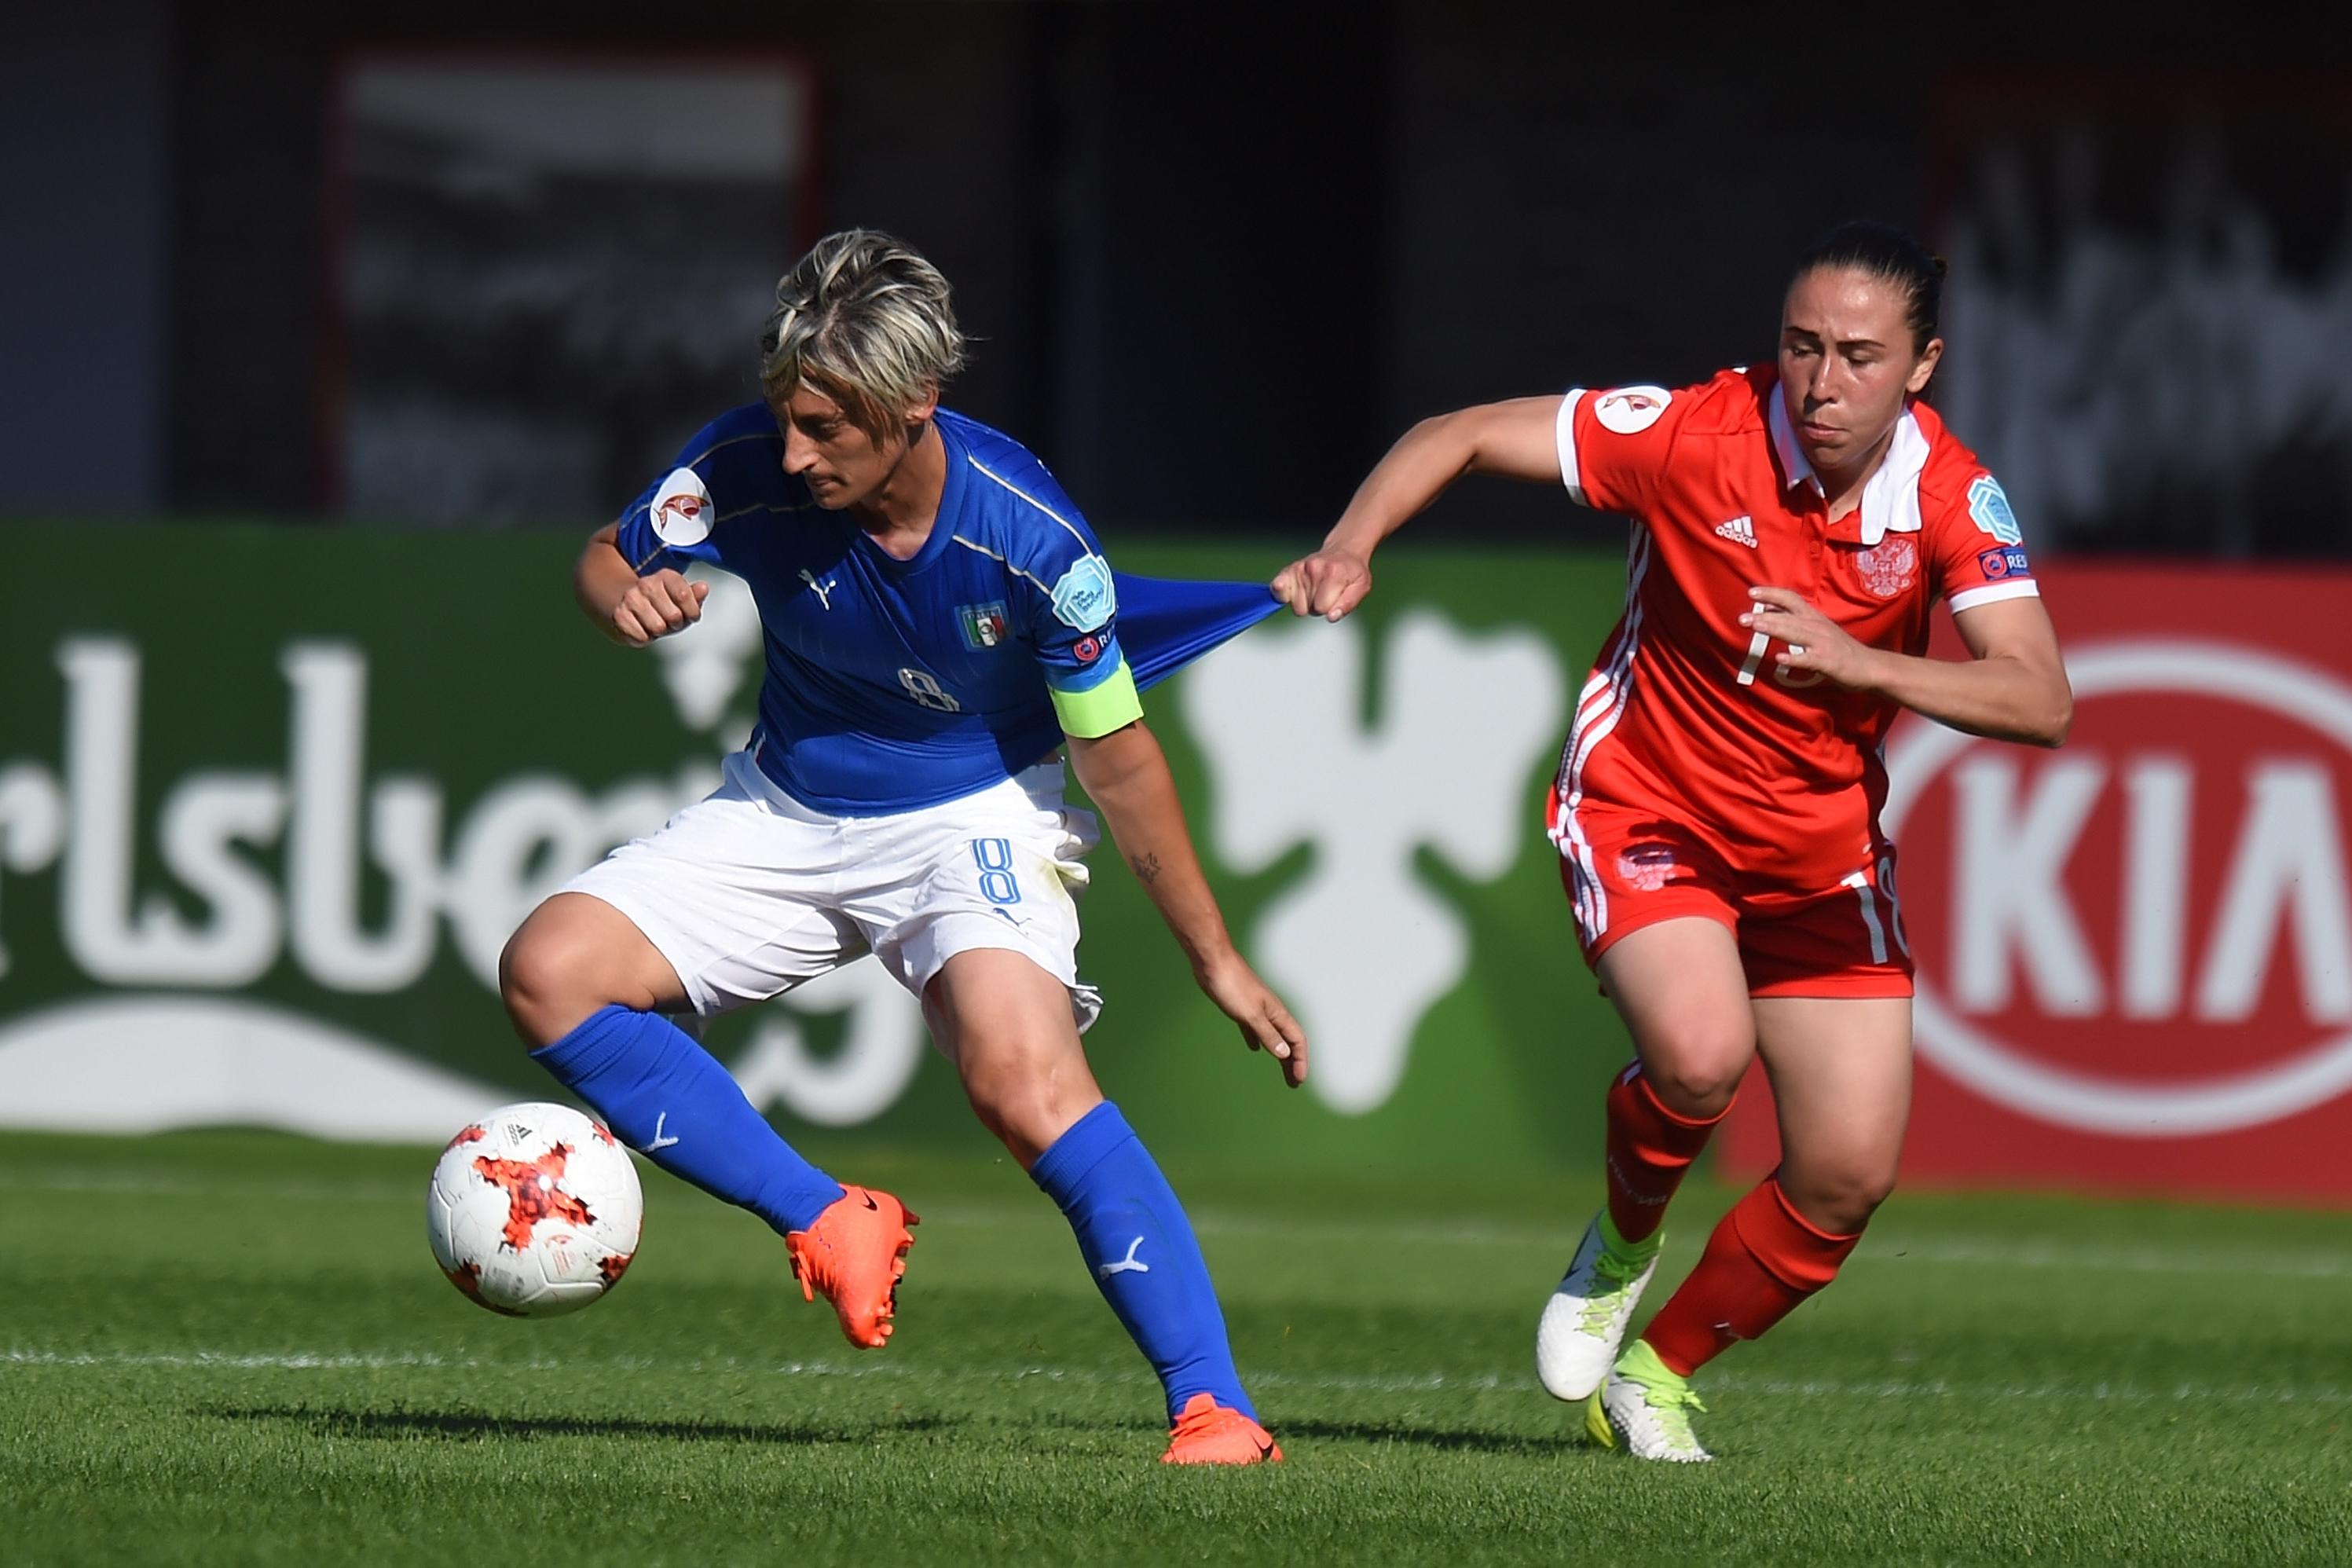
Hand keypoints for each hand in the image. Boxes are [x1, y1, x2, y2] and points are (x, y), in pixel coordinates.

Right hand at [610, 570, 710, 646]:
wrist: (630, 608)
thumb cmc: (663, 606)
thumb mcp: (683, 601)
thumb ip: (695, 596)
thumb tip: (704, 588)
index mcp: (666, 576)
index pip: (685, 596)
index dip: (692, 613)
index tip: (690, 615)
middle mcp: (646, 583)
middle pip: (674, 616)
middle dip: (676, 624)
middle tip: (669, 621)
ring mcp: (631, 599)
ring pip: (658, 628)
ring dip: (660, 632)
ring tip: (656, 623)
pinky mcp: (620, 615)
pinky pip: (642, 637)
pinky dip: (646, 638)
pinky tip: (643, 628)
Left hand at [1193, 949, 1307, 1087]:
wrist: (1213, 962)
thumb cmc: (1232, 986)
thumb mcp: (1251, 1015)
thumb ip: (1268, 1035)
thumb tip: (1284, 1054)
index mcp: (1277, 1013)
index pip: (1297, 1040)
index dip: (1300, 1061)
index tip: (1299, 1080)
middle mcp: (1270, 1012)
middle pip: (1287, 1041)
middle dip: (1293, 1062)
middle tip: (1293, 1083)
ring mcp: (1256, 1009)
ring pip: (1273, 1036)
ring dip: (1278, 1054)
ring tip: (1282, 1070)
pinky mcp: (1241, 1008)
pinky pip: (1255, 1029)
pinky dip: (1257, 1040)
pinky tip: (1253, 1048)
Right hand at [1271, 548, 1371, 621]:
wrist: (1344, 550)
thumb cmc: (1352, 573)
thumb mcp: (1361, 587)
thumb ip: (1348, 603)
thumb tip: (1331, 617)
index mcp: (1333, 573)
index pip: (1321, 608)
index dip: (1328, 609)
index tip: (1335, 599)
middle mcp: (1314, 568)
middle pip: (1307, 609)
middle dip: (1316, 607)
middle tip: (1326, 593)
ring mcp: (1299, 568)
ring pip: (1295, 606)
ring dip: (1305, 603)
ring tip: (1316, 590)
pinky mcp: (1289, 570)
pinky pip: (1277, 590)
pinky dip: (1283, 594)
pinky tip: (1294, 590)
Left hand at [1740, 587, 1880, 688]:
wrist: (1869, 666)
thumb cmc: (1838, 647)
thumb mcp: (1817, 628)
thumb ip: (1793, 619)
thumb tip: (1767, 609)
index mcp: (1813, 617)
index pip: (1791, 599)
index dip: (1772, 594)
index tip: (1751, 592)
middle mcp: (1817, 626)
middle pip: (1788, 617)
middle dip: (1764, 616)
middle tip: (1742, 618)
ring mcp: (1823, 643)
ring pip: (1796, 633)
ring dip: (1775, 629)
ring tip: (1756, 627)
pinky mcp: (1828, 662)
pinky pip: (1809, 660)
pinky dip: (1795, 658)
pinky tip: (1780, 658)